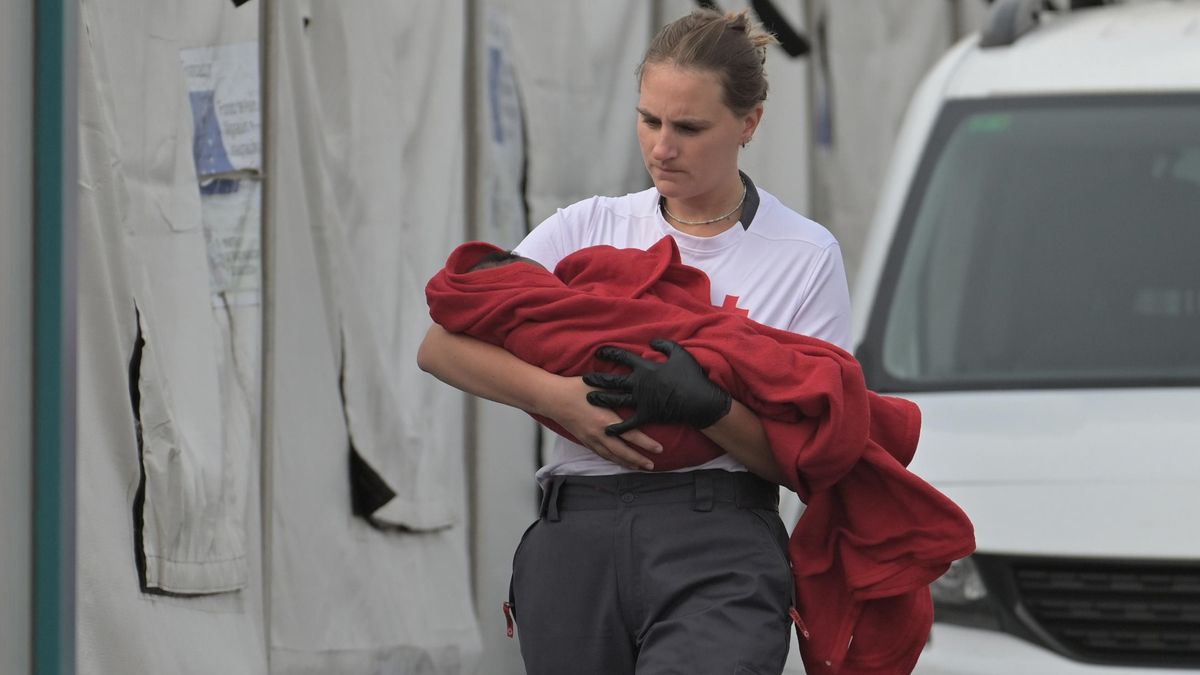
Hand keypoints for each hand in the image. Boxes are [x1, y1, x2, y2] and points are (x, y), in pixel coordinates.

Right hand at [540, 376, 662, 469]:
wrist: (552, 399)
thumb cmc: (575, 389)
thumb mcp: (599, 386)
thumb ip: (617, 390)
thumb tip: (637, 387)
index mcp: (605, 419)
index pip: (631, 435)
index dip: (646, 443)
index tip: (660, 449)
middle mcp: (599, 433)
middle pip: (623, 452)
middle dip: (639, 460)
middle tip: (652, 465)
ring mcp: (591, 439)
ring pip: (612, 456)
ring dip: (627, 463)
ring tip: (640, 467)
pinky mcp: (584, 441)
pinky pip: (602, 454)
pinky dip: (613, 460)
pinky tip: (620, 462)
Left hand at [583, 338, 730, 435]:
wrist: (700, 400)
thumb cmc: (691, 376)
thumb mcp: (680, 354)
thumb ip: (665, 345)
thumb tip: (652, 341)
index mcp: (646, 368)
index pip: (623, 357)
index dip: (610, 353)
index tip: (599, 352)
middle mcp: (639, 383)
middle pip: (613, 380)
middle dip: (597, 379)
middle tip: (585, 378)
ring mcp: (641, 400)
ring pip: (615, 400)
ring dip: (601, 399)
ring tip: (589, 398)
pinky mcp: (647, 415)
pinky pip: (628, 423)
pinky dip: (617, 427)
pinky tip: (607, 430)